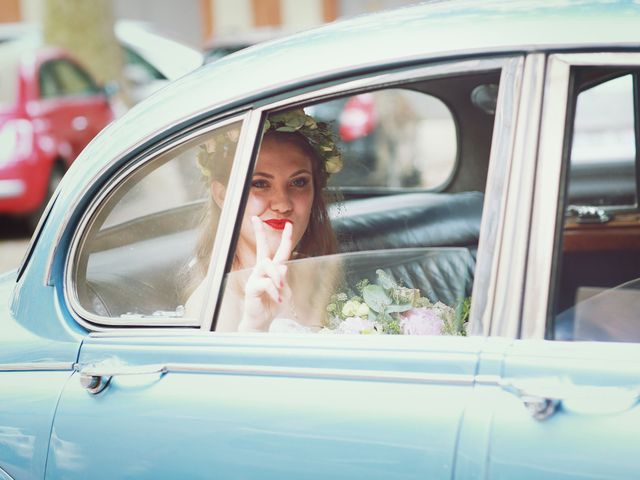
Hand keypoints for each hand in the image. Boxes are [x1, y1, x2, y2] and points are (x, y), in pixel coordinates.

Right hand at [238, 216, 292, 330]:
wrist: (262, 321)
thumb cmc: (272, 304)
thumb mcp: (284, 291)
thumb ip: (284, 278)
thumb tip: (282, 267)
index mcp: (271, 270)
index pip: (278, 250)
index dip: (284, 238)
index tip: (288, 224)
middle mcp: (261, 271)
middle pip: (262, 248)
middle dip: (259, 232)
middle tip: (256, 219)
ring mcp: (255, 278)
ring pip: (267, 265)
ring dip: (277, 275)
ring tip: (281, 287)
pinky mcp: (251, 288)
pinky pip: (265, 283)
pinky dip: (274, 291)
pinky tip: (277, 299)